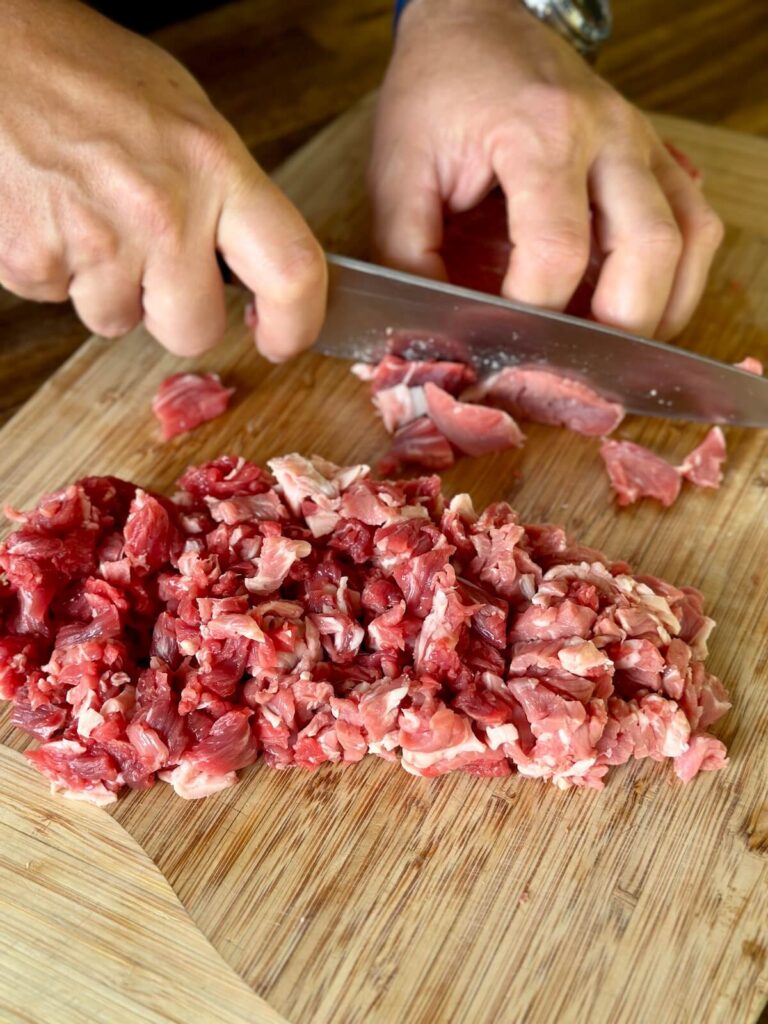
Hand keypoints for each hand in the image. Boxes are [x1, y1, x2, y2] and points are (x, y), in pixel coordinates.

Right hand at [0, 0, 325, 359]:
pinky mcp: (34, 260)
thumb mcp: (187, 121)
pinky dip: (55, 271)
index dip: (297, 325)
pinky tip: (52, 217)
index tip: (283, 339)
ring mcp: (96, 240)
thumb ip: (227, 199)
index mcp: (215, 168)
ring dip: (105, 288)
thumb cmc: (88, 75)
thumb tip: (255, 265)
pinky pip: (58, 301)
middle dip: (175, 315)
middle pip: (194, 330)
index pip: (291, 272)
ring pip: (117, 322)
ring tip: (87, 217)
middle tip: (153, 266)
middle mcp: (163, 212)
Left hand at [369, 0, 723, 339]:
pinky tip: (642, 305)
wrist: (476, 22)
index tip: (501, 343)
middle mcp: (608, 135)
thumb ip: (407, 252)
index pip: (557, 250)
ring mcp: (641, 143)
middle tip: (570, 363)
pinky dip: (679, 277)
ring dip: (660, 309)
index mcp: (539, 133)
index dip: (531, 313)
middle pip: (648, 251)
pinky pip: (698, 223)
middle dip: (614, 328)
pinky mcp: (656, 155)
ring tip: (610, 347)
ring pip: (689, 240)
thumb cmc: (436, 93)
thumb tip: (429, 329)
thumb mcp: (399, 169)